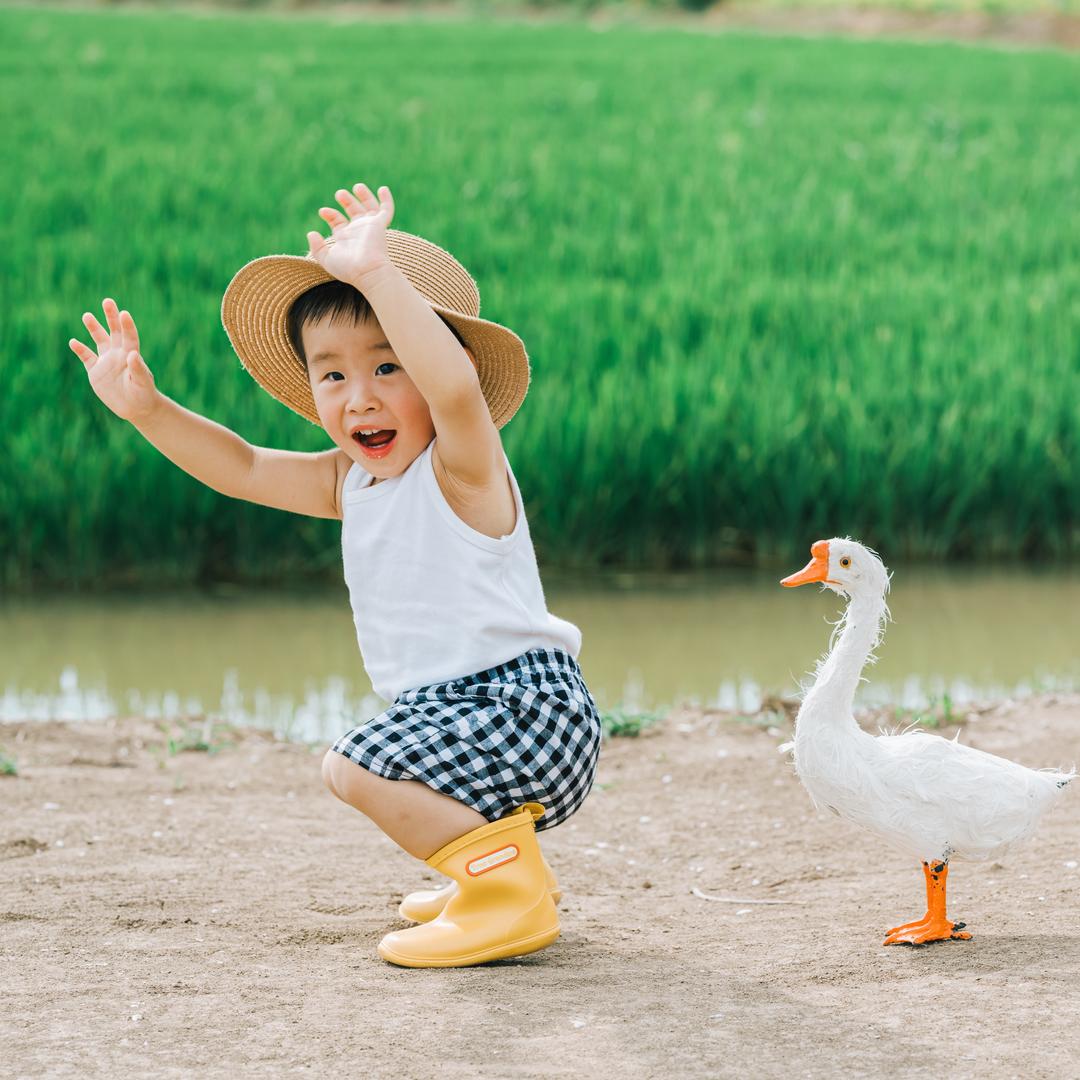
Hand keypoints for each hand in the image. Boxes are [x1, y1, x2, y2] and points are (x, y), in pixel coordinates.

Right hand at [69, 298, 158, 422]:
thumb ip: (138, 369)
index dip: (127, 325)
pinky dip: (79, 349)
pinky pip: (86, 357)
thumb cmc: (144, 395)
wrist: (135, 408)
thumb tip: (133, 354)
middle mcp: (118, 354)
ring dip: (94, 328)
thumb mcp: (143, 384)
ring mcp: (106, 361)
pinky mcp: (95, 371)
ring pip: (99, 340)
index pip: (129, 336)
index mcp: (132, 355)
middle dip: (111, 317)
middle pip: (114, 331)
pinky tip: (73, 342)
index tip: (124, 313)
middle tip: (108, 301)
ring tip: (87, 315)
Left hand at [306, 182, 395, 287]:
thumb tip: (311, 233)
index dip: (330, 214)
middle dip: (346, 201)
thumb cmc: (348, 268)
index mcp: (346, 238)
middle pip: (354, 212)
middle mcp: (358, 231)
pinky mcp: (380, 224)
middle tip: (339, 194)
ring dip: (364, 196)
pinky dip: (386, 200)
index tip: (322, 212)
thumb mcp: (327, 259)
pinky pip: (386, 210)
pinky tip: (383, 189)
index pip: (338, 222)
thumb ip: (317, 247)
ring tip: (357, 186)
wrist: (368, 270)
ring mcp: (370, 227)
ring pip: (369, 208)